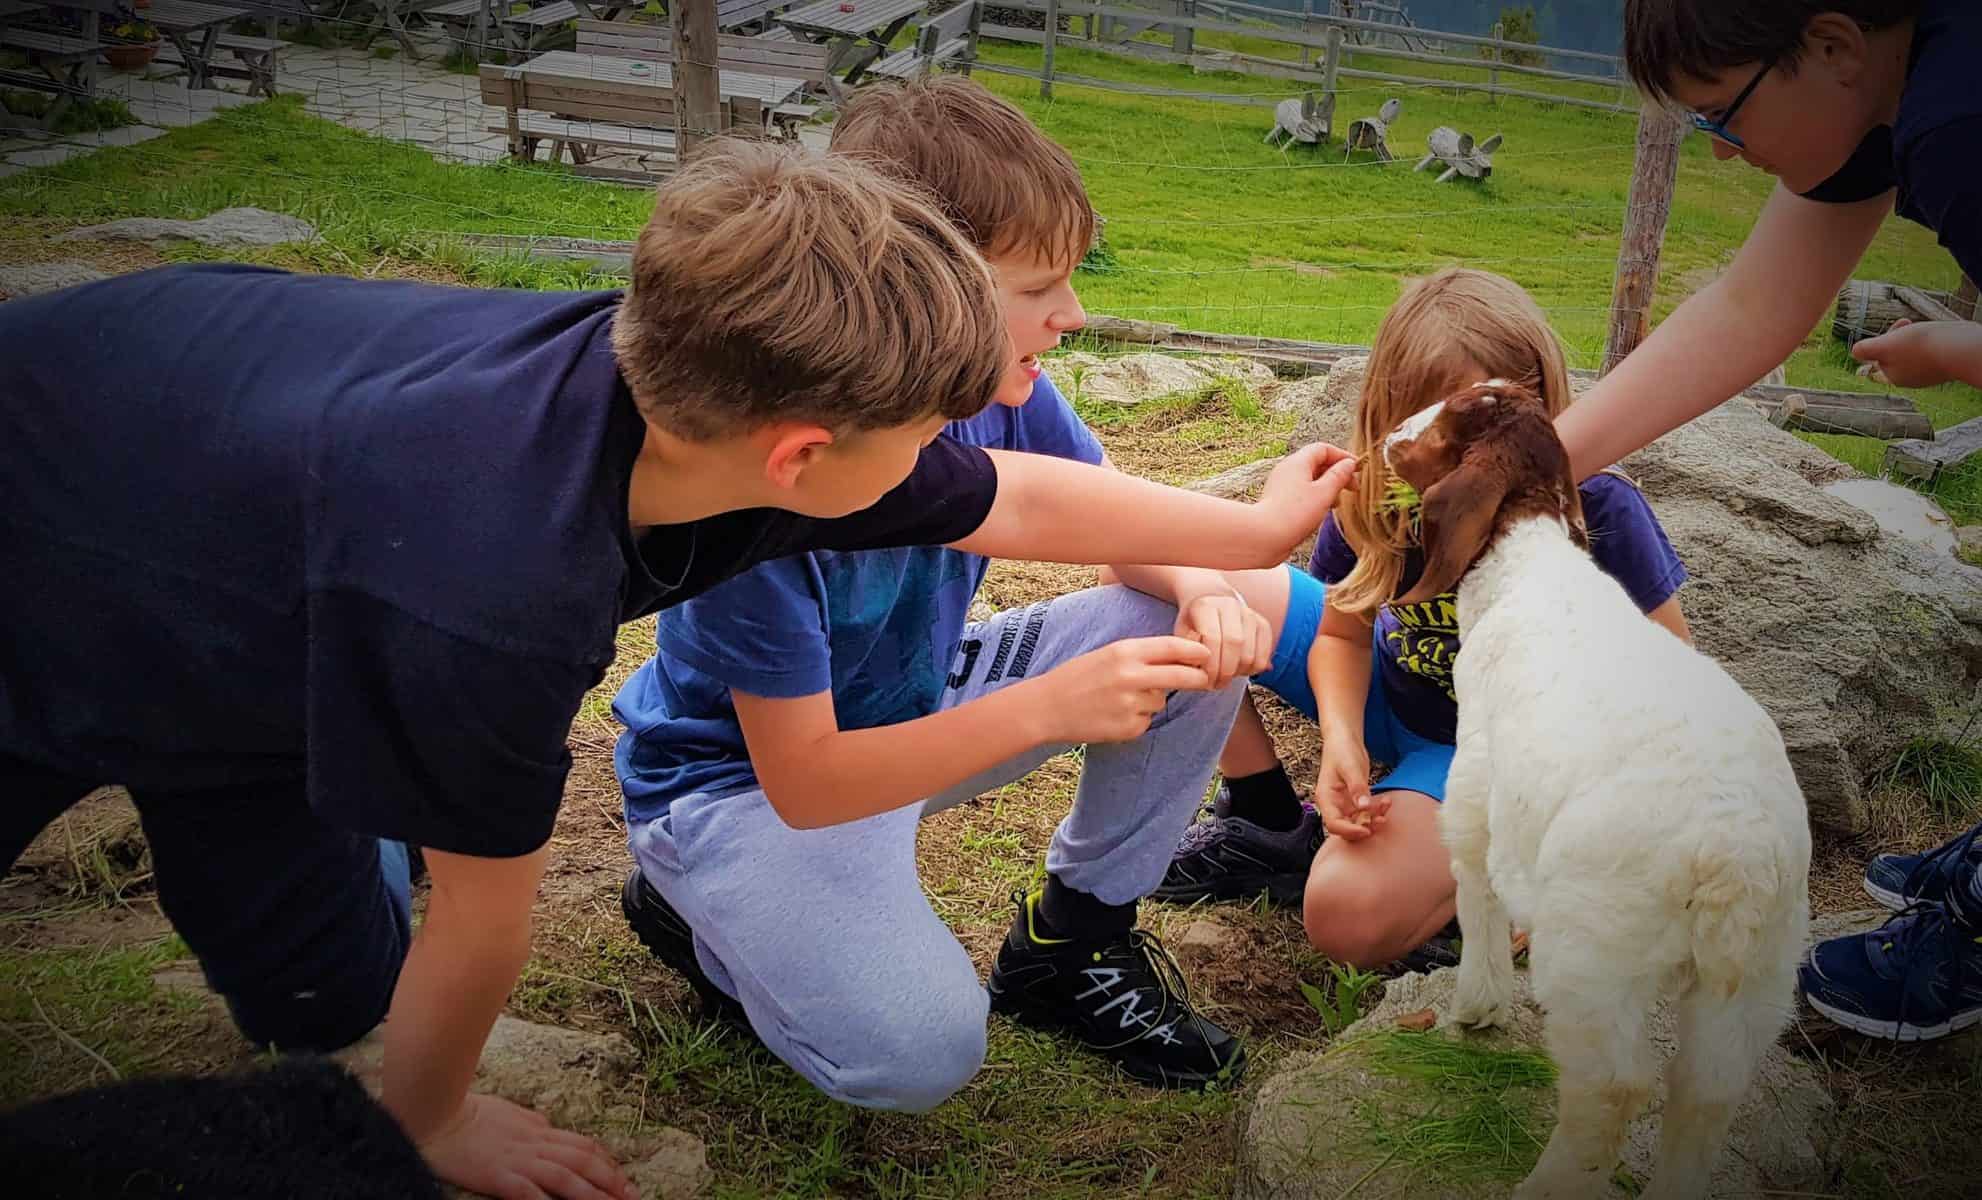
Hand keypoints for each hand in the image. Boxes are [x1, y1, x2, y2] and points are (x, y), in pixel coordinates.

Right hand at [420, 1093, 635, 1199]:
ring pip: (566, 1176)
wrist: (436, 1112)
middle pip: (582, 1160)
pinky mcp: (498, 1176)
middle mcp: (535, 1143)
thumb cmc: (469, 1112)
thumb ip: (532, 1123)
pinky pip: (529, 1192)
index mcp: (538, 1129)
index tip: (622, 1176)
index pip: (582, 1144)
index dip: (606, 1161)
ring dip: (593, 1193)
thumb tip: (549, 1126)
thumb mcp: (510, 1113)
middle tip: (633, 1195)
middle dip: (611, 1178)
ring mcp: (518, 1160)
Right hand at [1034, 636, 1212, 744]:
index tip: (1207, 655)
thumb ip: (1141, 655)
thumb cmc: (1077, 677)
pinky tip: (1113, 715)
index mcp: (1125, 651)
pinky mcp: (1128, 727)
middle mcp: (1131, 676)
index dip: (1196, 651)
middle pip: (1182, 676)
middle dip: (1198, 679)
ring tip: (1119, 700)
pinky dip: (1137, 720)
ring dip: (1151, 701)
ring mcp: (1130, 704)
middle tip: (1205, 680)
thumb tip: (1180, 659)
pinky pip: (1147, 721)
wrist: (1047, 707)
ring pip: (1160, 701)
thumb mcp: (1107, 654)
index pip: (1173, 648)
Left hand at [1174, 589, 1273, 689]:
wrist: (1210, 603)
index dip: (1210, 664)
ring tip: (1226, 678)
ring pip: (1250, 652)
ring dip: (1239, 672)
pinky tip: (1240, 671)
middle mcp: (1230, 605)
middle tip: (1217, 684)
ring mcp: (1249, 614)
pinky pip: (1264, 654)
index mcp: (1206, 606)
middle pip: (1235, 644)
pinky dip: (1254, 669)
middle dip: (1226, 671)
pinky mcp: (1263, 624)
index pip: (1212, 638)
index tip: (1205, 680)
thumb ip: (1185, 653)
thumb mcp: (1180, 635)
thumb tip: (1198, 674)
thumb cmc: (1193, 624)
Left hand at [1254, 443, 1359, 563]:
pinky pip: (1301, 493)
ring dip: (1327, 488)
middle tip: (1353, 488)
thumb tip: (1349, 464)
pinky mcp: (1278, 502)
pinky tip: (1322, 512)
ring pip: (1309, 480)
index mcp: (1297, 462)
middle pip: (1316, 463)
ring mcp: (1281, 486)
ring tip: (1338, 502)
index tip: (1357, 468)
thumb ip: (1339, 476)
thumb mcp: (1324, 493)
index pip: (1323, 449)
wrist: (1264, 537)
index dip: (1342, 456)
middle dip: (1337, 474)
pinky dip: (1315, 498)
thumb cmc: (1294, 514)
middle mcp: (1287, 470)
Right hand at [1314, 735, 1387, 840]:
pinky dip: (1376, 811)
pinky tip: (1385, 802)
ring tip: (1385, 806)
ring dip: (1372, 819)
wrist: (1344, 739)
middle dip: (1363, 827)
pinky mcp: (1354, 800)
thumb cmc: (1342, 750)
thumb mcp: (1350, 767)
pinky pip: (1365, 813)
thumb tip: (1364, 807)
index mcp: (1326, 797)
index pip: (1333, 824)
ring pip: (1357, 822)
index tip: (1367, 830)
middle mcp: (1333, 804)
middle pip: (1345, 828)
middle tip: (1380, 820)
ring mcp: (1343, 803)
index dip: (1350, 830)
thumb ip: (1357, 788)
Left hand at [1852, 319, 1981, 388]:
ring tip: (1925, 330)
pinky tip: (1938, 336)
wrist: (1961, 349)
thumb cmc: (1922, 346)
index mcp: (1892, 376)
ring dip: (1913, 337)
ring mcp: (1927, 374)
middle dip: (1897, 335)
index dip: (1882, 340)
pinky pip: (1930, 352)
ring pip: (1912, 351)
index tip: (1895, 330)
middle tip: (1907, 322)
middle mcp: (1909, 379)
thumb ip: (1867, 349)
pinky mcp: (1943, 367)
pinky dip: (1930, 342)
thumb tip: (1855, 352)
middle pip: (1895, 353)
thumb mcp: (1886, 345)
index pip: (1878, 358)